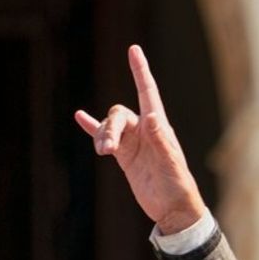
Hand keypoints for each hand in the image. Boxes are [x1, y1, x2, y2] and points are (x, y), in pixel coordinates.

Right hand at [73, 44, 207, 234]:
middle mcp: (145, 131)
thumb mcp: (171, 164)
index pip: (147, 92)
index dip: (140, 71)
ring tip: (101, 153)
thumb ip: (161, 141)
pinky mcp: (124, 156)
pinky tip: (80, 116)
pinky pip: (104, 137)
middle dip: (109, 127)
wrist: (172, 210)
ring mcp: (133, 142)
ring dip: (100, 136)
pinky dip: (92, 127)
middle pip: (119, 114)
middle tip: (105, 150)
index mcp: (159, 127)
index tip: (134, 49)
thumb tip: (152, 116)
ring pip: (109, 127)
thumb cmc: (178, 187)